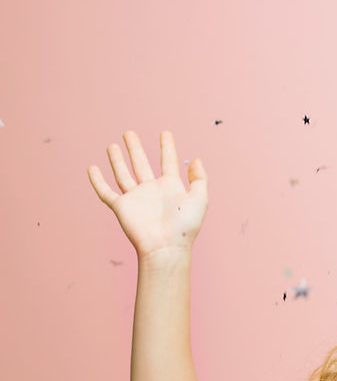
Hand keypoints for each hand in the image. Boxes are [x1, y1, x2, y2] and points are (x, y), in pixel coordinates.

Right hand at [87, 130, 208, 259]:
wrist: (166, 247)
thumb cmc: (185, 227)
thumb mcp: (200, 199)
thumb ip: (200, 179)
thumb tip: (196, 159)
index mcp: (171, 187)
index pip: (168, 161)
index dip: (167, 147)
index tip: (165, 133)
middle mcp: (152, 190)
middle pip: (141, 163)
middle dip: (135, 148)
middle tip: (129, 133)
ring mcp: (136, 198)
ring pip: (123, 174)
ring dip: (117, 160)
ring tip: (113, 145)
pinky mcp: (121, 207)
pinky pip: (106, 192)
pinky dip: (97, 180)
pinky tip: (92, 168)